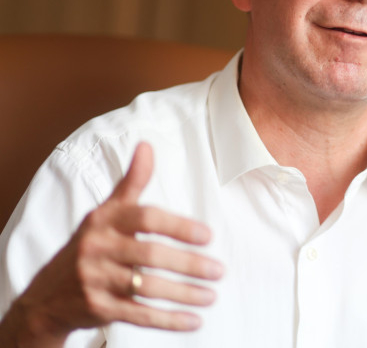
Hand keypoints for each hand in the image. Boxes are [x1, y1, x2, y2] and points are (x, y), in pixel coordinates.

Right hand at [0, 142, 223, 346]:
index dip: (178, 226)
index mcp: (103, 221)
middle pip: (150, 256)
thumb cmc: (90, 246)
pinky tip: (194, 321)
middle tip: (219, 270)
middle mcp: (97, 249)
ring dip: (184, 294)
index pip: (145, 219)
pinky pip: (138, 314)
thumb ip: (131, 183)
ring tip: (212, 296)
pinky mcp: (97, 308)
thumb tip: (147, 145)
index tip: (208, 236)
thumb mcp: (105, 212)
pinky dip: (168, 320)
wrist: (47, 295)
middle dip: (189, 265)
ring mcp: (95, 280)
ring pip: (147, 287)